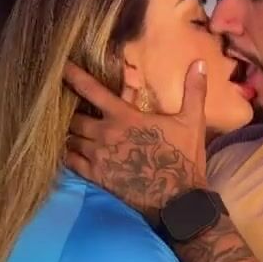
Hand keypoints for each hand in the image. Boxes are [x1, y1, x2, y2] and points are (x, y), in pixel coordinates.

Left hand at [63, 60, 207, 219]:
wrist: (178, 199)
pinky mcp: (97, 177)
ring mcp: (98, 157)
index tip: (62, 68)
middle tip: (74, 108)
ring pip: (72, 139)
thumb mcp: (192, 121)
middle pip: (75, 117)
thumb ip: (193, 90)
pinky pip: (71, 162)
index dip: (74, 77)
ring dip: (72, 133)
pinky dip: (69, 154)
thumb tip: (200, 62)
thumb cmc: (184, 158)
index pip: (92, 91)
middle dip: (74, 111)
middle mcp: (105, 134)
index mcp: (124, 117)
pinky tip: (71, 151)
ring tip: (73, 130)